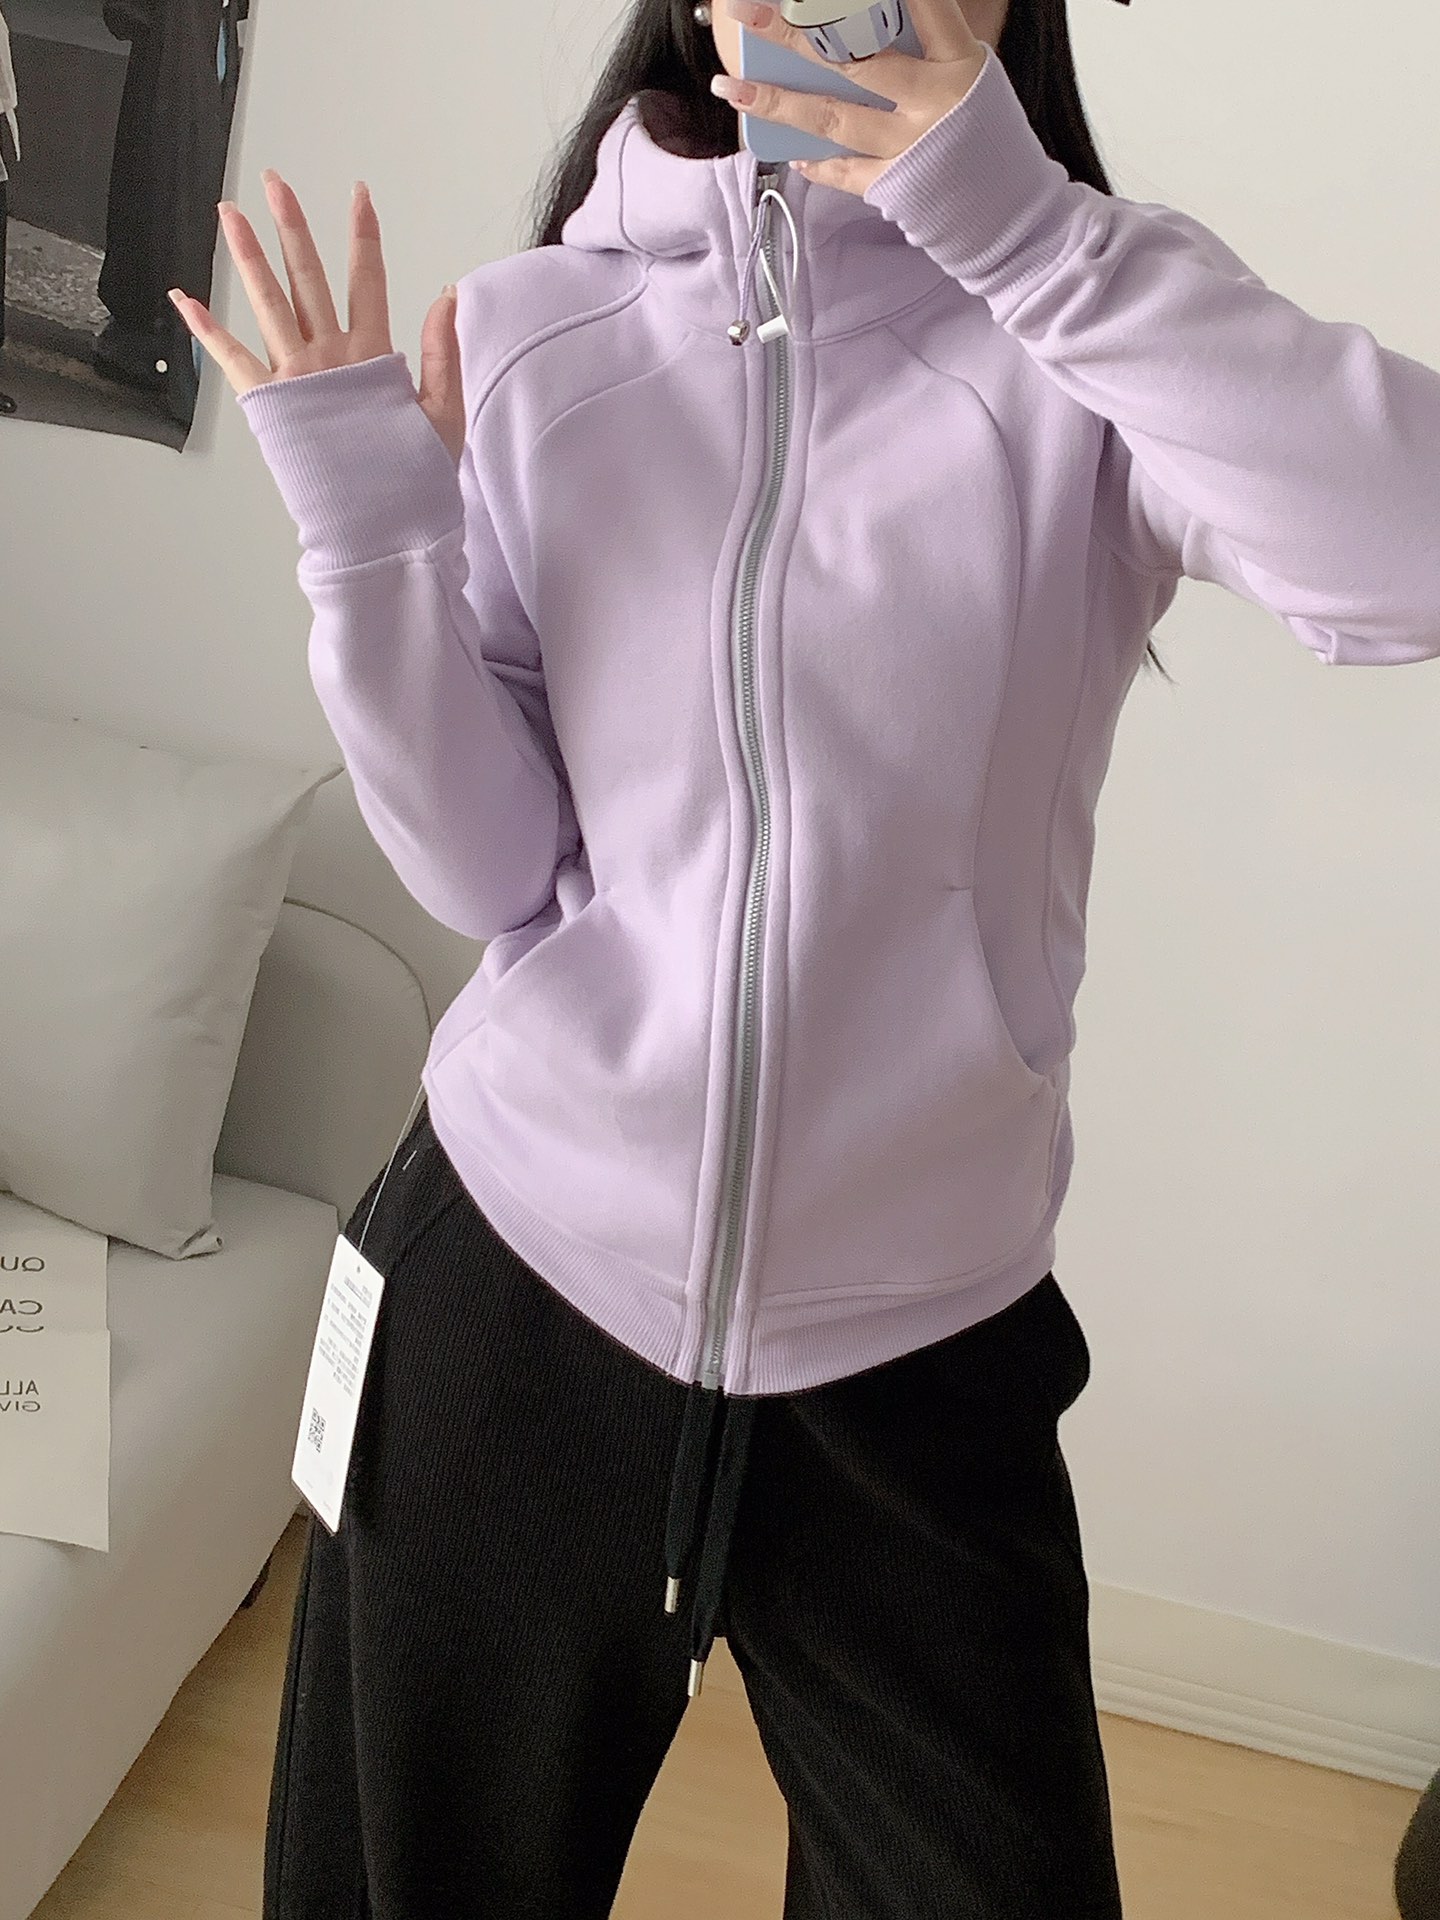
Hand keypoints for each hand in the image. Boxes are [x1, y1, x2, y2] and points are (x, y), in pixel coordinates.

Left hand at [168, 174, 465, 465]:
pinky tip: (184, 299)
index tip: (359, 195)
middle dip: (292, 227)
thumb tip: (446, 293)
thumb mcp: (444, 416)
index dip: (365, 236)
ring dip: (246, 255)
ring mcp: (295, 378)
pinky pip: (231, 357)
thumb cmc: (414, 484)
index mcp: (374, 358)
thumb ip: (441, 352)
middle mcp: (330, 358)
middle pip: (308, 278)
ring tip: (227, 214)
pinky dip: (206, 329)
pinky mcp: (268, 405)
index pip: (369, 281)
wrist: (378, 531)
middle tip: (275, 184)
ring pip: (267, 302)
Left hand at [714, 0, 989, 196]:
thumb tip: (851, 36)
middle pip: (854, 60)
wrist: (1012, 215)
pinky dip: (813, 159)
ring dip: (776, 102)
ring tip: (733, 88)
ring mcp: (910, 148)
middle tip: (748, 10)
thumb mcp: (967, 80)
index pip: (925, 6)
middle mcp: (933, 103)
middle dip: (795, 34)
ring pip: (832, 119)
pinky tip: (787, 150)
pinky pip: (841, 169)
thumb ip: (921, 54)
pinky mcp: (895, 187)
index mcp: (958, 63)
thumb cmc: (984, 139)